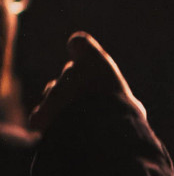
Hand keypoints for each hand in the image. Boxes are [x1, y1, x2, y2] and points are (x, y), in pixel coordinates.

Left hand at [30, 32, 146, 131]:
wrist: (97, 132)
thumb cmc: (121, 114)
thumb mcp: (131, 105)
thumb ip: (123, 101)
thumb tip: (131, 111)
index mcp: (92, 61)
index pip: (79, 43)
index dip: (81, 49)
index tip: (82, 53)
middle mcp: (69, 72)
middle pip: (69, 73)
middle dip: (76, 84)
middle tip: (90, 101)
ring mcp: (52, 93)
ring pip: (53, 92)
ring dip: (60, 101)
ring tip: (77, 119)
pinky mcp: (39, 115)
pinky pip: (40, 116)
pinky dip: (47, 122)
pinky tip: (61, 132)